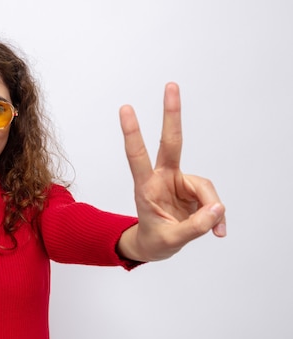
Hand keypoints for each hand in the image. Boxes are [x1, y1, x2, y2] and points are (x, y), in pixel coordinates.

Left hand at [118, 83, 225, 261]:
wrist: (156, 246)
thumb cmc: (156, 240)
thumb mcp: (170, 240)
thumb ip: (194, 227)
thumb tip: (218, 209)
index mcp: (146, 187)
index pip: (137, 156)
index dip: (133, 134)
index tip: (126, 109)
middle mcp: (162, 178)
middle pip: (171, 142)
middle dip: (171, 114)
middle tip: (170, 85)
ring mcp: (179, 182)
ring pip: (205, 187)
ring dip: (212, 209)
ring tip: (214, 231)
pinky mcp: (193, 189)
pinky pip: (212, 200)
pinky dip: (216, 216)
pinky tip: (218, 231)